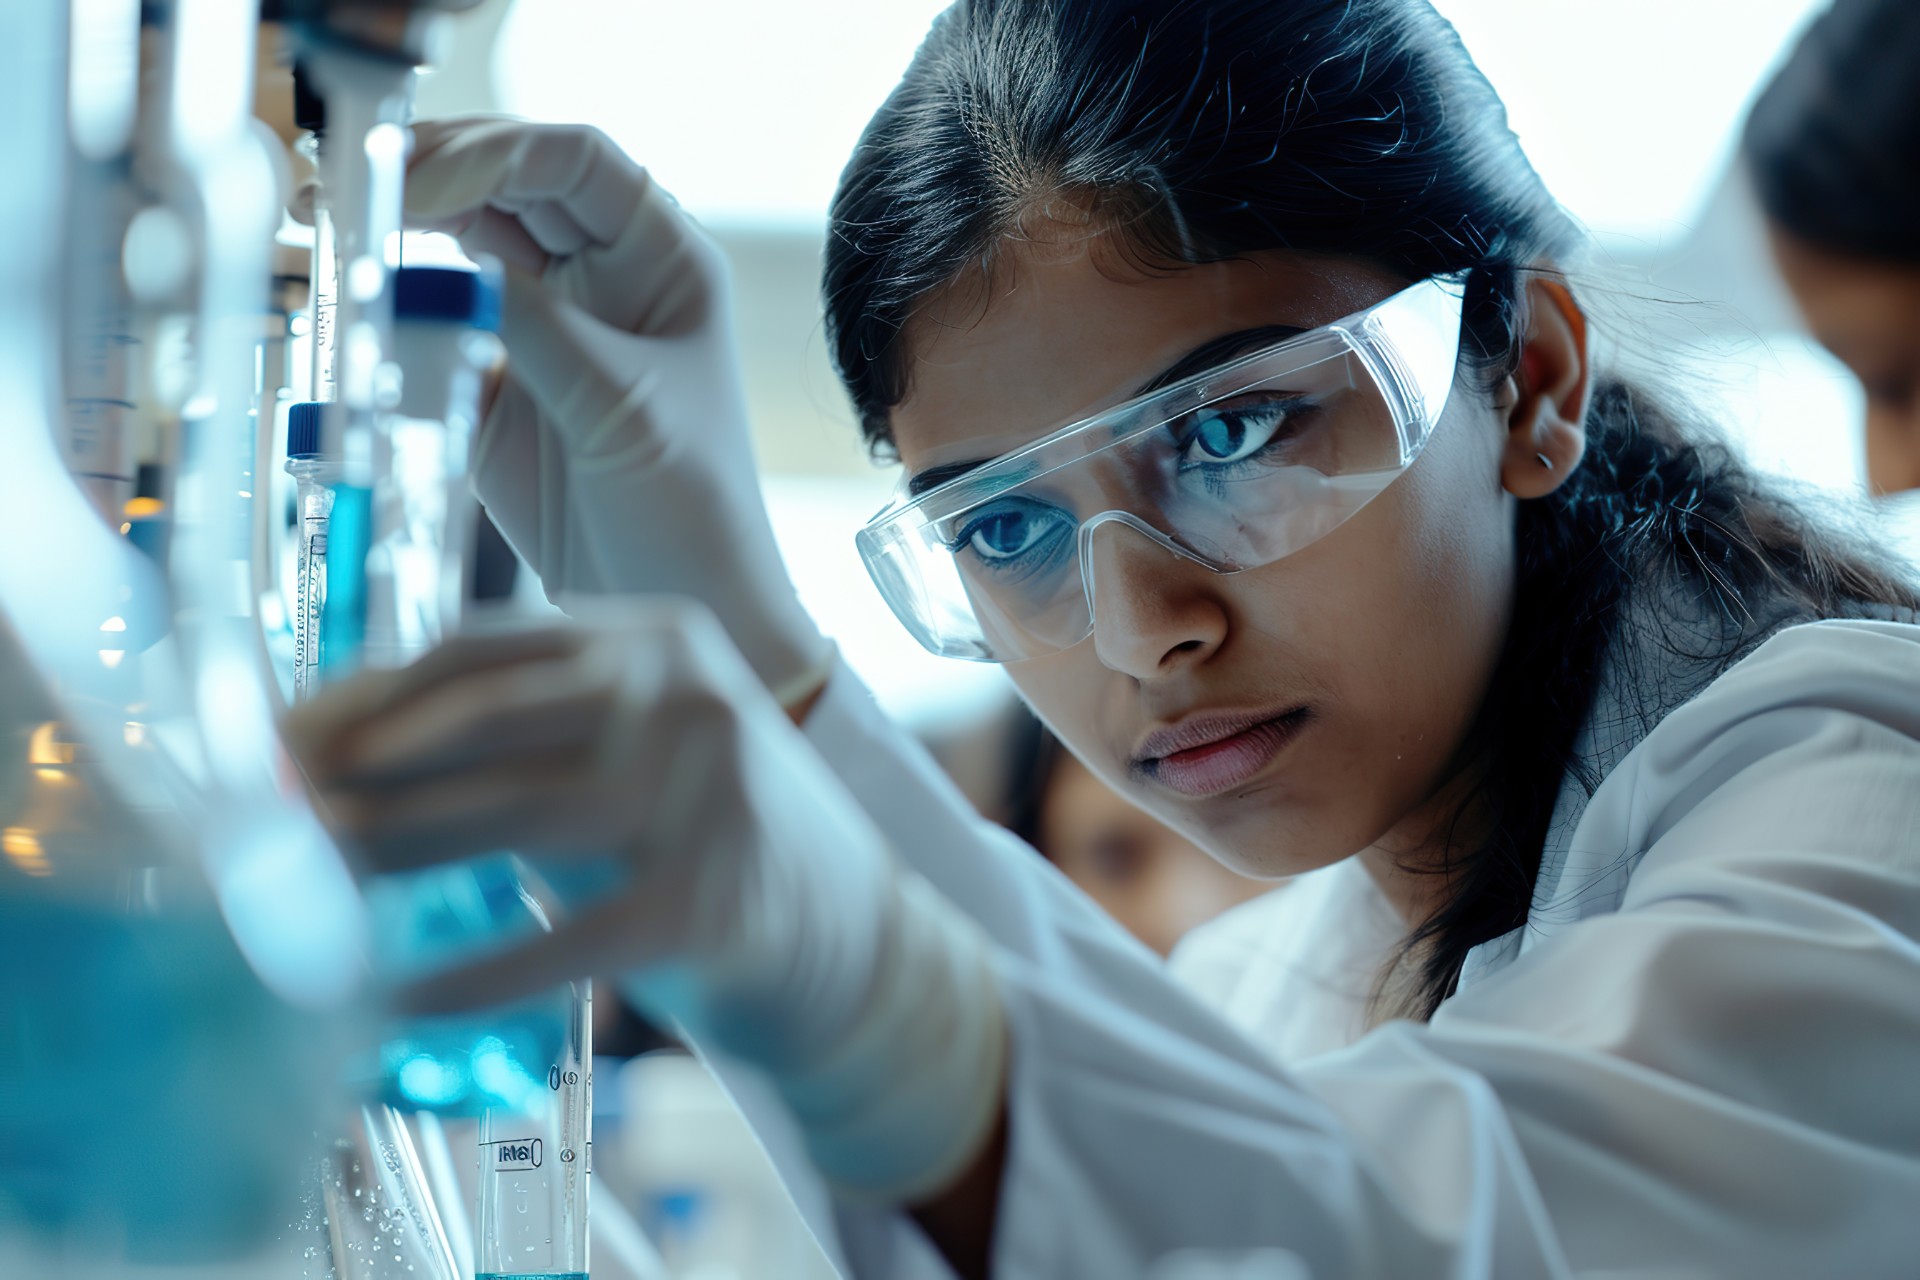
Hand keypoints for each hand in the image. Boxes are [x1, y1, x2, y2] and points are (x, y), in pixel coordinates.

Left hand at [283, 600, 1004, 1198]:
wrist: (855, 935)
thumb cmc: (704, 832)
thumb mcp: (623, 748)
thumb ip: (512, 733)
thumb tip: (333, 748)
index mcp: (655, 635)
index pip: (483, 646)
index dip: (366, 696)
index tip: (275, 744)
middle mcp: (686, 693)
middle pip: (486, 719)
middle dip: (359, 771)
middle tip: (266, 816)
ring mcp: (708, 791)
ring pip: (515, 815)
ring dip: (391, 856)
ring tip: (304, 892)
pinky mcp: (713, 900)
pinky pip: (566, 939)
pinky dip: (472, 975)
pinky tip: (398, 998)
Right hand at [403, 118, 829, 703]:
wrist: (681, 607)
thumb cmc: (692, 508)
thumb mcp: (617, 406)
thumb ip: (533, 327)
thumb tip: (441, 269)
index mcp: (662, 260)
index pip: (575, 161)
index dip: (494, 151)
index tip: (417, 181)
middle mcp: (606, 278)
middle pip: (508, 185)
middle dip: (429, 172)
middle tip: (345, 181)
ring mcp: (550, 327)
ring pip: (462, 245)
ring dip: (399, 228)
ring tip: (328, 218)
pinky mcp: (501, 384)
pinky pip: (436, 324)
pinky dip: (391, 311)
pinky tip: (348, 302)